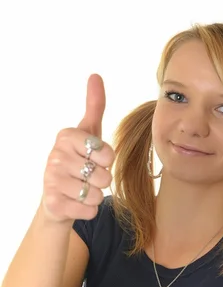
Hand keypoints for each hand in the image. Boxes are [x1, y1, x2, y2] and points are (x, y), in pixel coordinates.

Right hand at [41, 74, 114, 223]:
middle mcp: (55, 156)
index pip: (105, 152)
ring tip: (82, 190)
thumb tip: (95, 75)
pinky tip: (76, 203)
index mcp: (65, 137)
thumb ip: (94, 106)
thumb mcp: (88, 133)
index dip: (107, 160)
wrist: (58, 197)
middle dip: (103, 181)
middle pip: (103, 176)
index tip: (95, 158)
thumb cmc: (78, 160)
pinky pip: (89, 210)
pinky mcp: (53, 204)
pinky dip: (89, 210)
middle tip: (88, 177)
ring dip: (96, 196)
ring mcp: (51, 180)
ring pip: (97, 194)